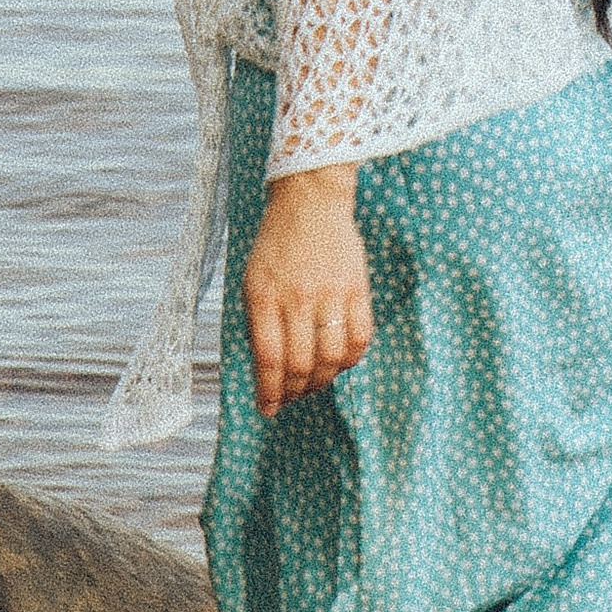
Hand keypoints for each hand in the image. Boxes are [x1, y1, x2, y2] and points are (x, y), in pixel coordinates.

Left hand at [240, 165, 372, 417]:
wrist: (309, 202)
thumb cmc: (275, 246)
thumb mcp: (251, 282)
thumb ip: (257, 324)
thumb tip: (266, 371)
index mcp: (263, 296)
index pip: (269, 359)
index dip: (269, 392)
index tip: (268, 409)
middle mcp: (297, 297)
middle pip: (301, 364)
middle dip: (295, 392)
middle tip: (291, 399)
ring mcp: (330, 293)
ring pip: (332, 357)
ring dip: (322, 381)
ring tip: (313, 385)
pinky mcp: (358, 288)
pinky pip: (359, 337)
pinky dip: (350, 360)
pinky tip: (339, 363)